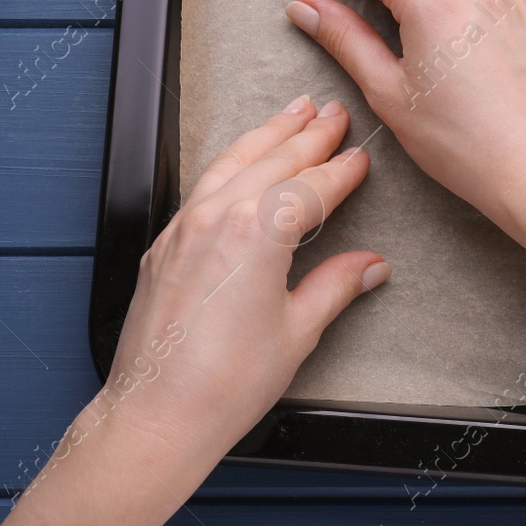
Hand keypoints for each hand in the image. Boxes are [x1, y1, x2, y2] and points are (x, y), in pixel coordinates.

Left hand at [0, 97, 387, 525]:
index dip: (342, 171)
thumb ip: (335, 286)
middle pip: (273, 160)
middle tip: (333, 113)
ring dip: (267, 134)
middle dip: (308, 134)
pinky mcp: (165, 245)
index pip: (313, 187)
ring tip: (292, 112)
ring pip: (233, 161)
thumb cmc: (224, 384)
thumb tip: (368, 266)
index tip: (361, 157)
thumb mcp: (297, 332)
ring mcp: (185, 227)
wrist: (157, 414)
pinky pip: (203, 184)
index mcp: (259, 233)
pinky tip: (242, 159)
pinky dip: (231, 162)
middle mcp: (218, 217)